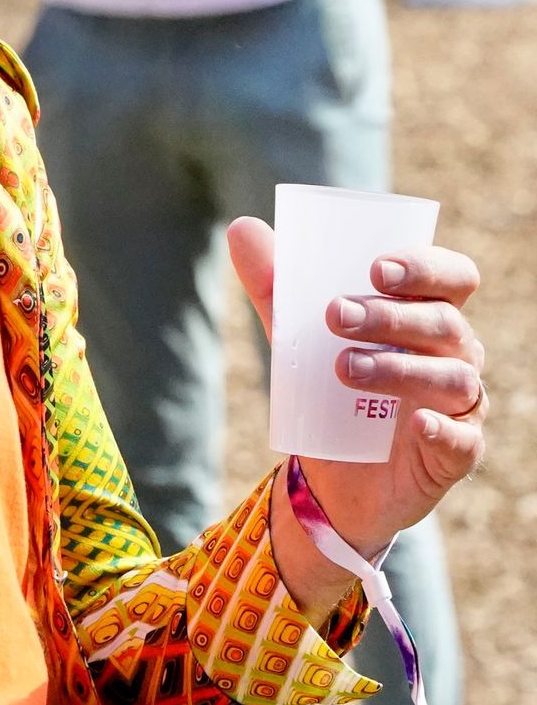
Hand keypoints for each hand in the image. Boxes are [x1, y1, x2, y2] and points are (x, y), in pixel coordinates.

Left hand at [228, 218, 486, 550]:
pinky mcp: (455, 454)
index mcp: (429, 313)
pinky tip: (414, 421)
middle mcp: (455, 354)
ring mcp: (461, 405)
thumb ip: (274, 286)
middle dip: (392, 316)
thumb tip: (240, 227)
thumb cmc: (329, 388)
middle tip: (336, 316)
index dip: (426, 267)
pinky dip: (443, 428)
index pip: (454, 278)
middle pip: (446, 323)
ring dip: (399, 369)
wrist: (332, 477)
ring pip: (452, 377)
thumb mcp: (297, 337)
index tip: (377, 269)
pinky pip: (463, 440)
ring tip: (343, 368)